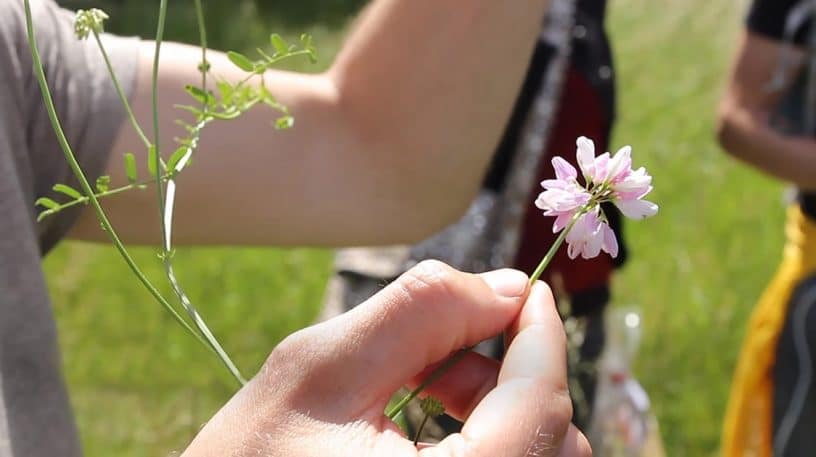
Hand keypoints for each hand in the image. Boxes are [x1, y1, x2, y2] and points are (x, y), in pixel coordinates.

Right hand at [181, 261, 590, 455]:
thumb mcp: (321, 371)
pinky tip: (430, 422)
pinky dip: (488, 439)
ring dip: (500, 408)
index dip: (542, 338)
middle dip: (511, 375)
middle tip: (446, 349)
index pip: (540, 410)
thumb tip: (508, 287)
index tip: (527, 291)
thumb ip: (421, 313)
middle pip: (551, 441)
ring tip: (427, 385)